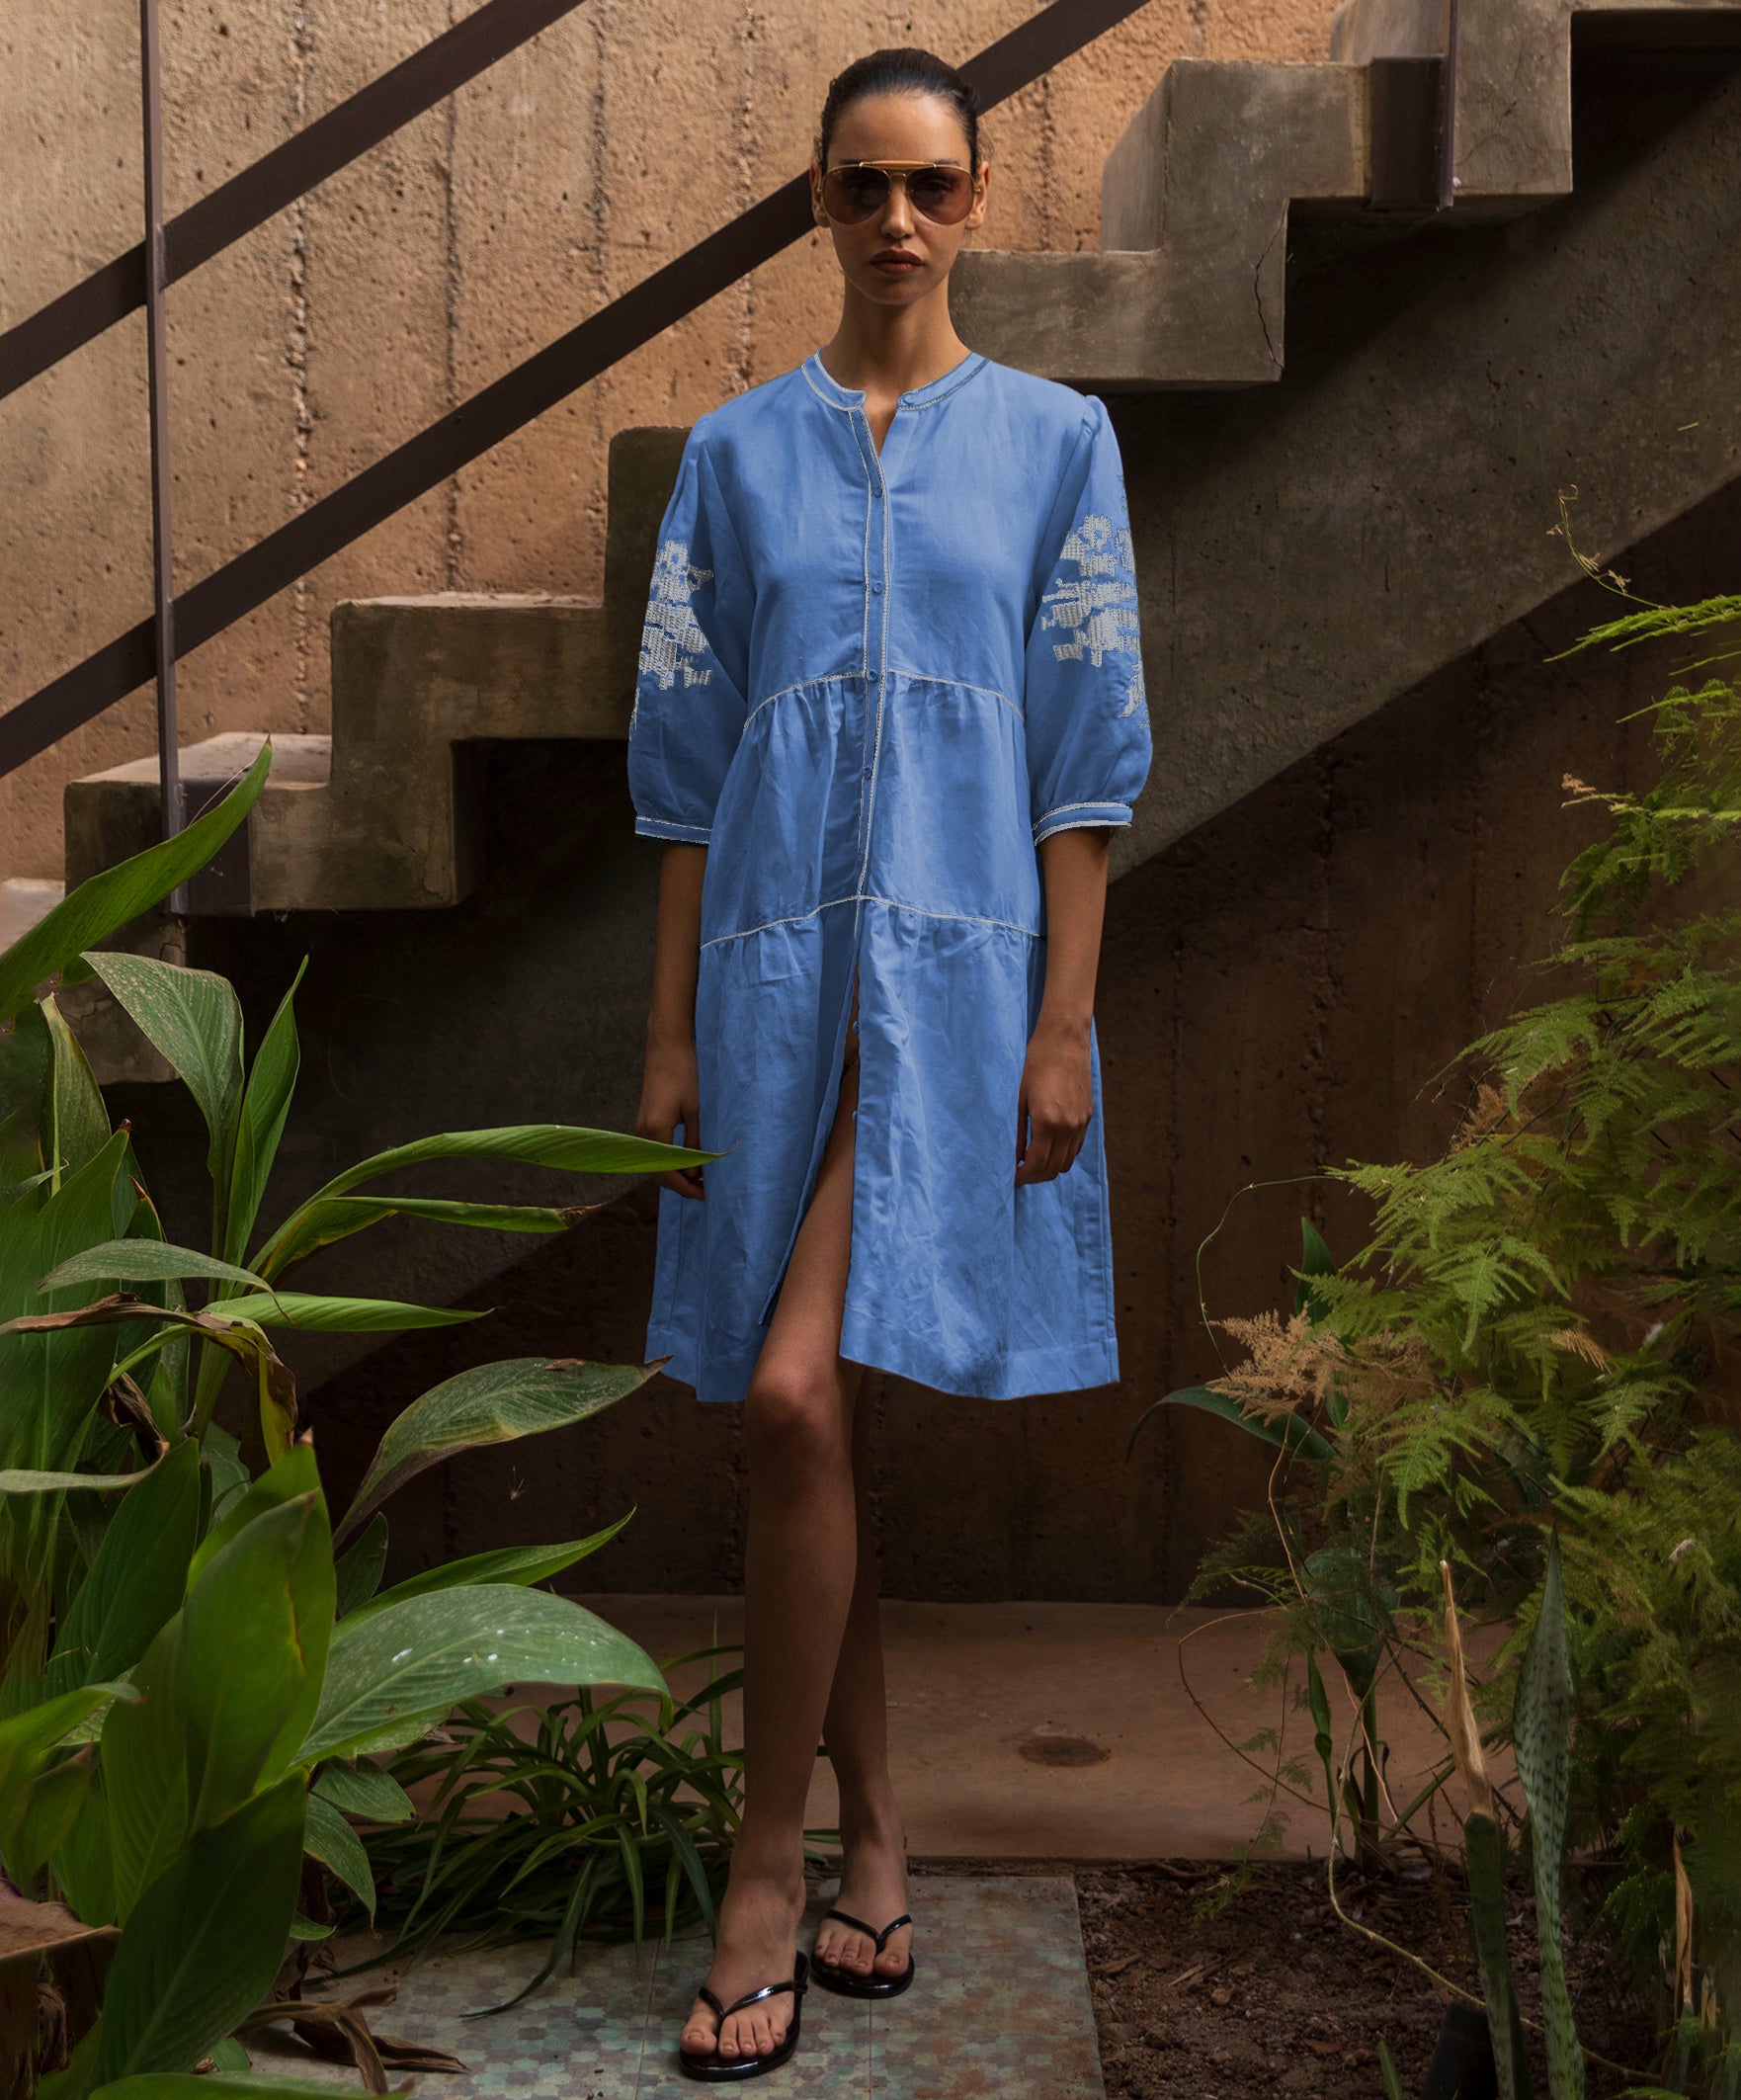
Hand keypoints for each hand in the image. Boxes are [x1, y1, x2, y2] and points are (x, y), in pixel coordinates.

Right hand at [637, 1035, 704, 1199]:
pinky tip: (691, 1161)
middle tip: (706, 1191)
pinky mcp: (646, 1122)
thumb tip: (696, 1173)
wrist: (667, 1047)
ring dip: (677, 1173)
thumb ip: (695, 1143)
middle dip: (681, 1185)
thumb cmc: (684, 1073)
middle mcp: (642, 1134)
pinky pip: (657, 1151)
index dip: (686, 1188)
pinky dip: (672, 1161)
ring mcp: (642, 1129)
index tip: (706, 1195)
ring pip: (657, 1163)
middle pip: (658, 1173)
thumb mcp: (697, 1110)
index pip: (666, 1174)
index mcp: (654, 1132)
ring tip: (702, 1178)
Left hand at [1015, 1015, 1091, 1185]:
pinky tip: (1048, 1148)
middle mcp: (1069, 1127)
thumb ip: (1017, 1133)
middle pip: (1053, 1169)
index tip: (1011, 1178)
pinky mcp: (1088, 1116)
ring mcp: (1081, 1123)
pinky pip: (1076, 1147)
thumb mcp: (1020, 1100)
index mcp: (1048, 1123)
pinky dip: (1062, 1155)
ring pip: (1067, 1162)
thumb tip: (1015, 1159)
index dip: (1022, 1177)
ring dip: (1049, 1168)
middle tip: (1019, 1174)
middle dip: (1035, 1177)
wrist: (1064, 1041)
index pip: (1036, 1165)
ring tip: (1032, 1163)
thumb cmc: (1036, 1065)